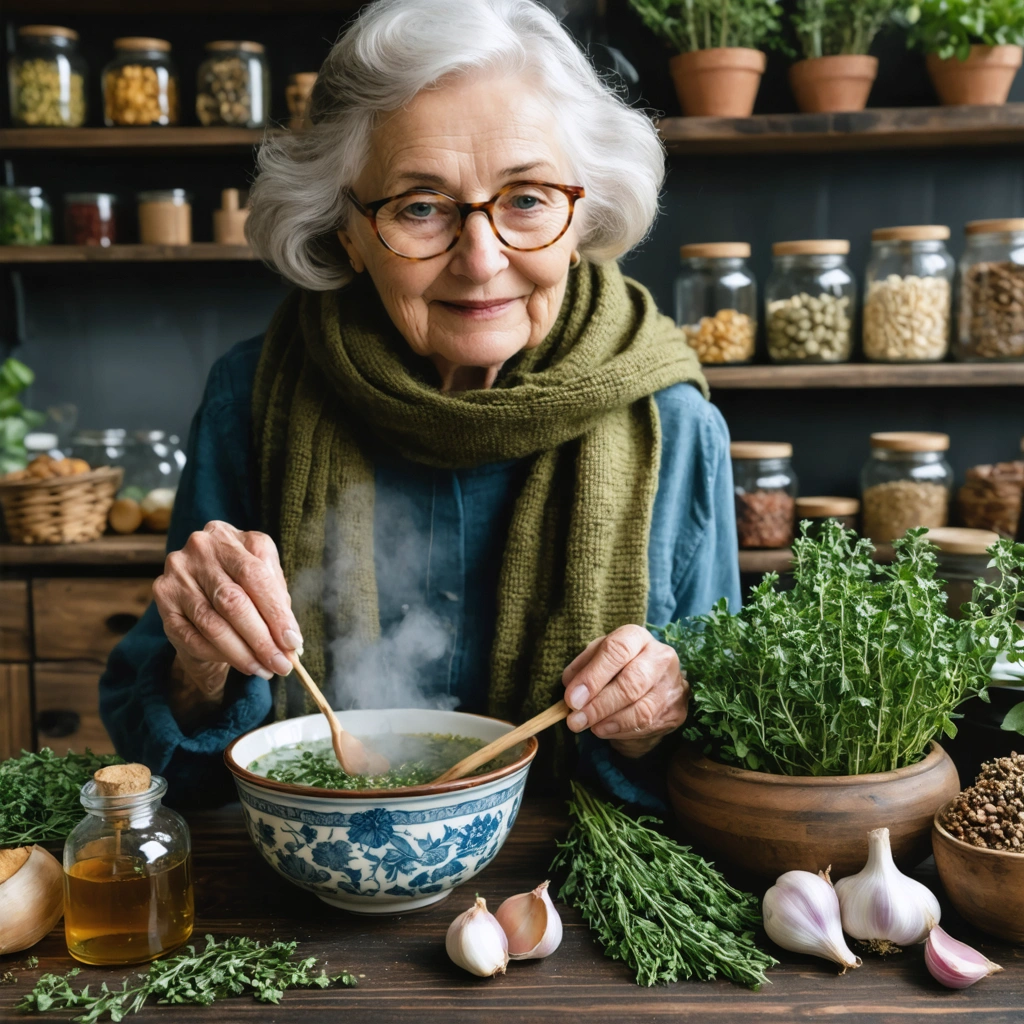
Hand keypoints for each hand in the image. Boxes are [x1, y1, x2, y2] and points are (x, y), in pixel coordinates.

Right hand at [153, 521, 301, 715]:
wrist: (204, 585)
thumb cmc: (243, 581)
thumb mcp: (264, 580)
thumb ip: (277, 602)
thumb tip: (291, 642)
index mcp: (232, 536)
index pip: (257, 576)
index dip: (276, 613)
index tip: (292, 643)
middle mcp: (201, 549)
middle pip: (233, 601)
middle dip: (261, 639)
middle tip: (280, 665)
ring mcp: (177, 573)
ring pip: (211, 623)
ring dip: (241, 653)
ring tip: (263, 669)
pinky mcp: (163, 597)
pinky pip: (190, 635)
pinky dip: (217, 654)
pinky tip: (238, 663)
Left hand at [561, 624, 688, 757]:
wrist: (650, 684)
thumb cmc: (616, 667)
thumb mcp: (596, 659)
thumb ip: (582, 669)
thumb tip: (572, 689)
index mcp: (637, 637)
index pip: (617, 650)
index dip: (593, 676)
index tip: (572, 698)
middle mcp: (661, 657)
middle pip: (632, 682)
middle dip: (599, 704)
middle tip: (576, 719)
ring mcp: (673, 685)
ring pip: (642, 709)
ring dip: (609, 722)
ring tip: (589, 727)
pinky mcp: (677, 711)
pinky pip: (649, 726)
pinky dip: (622, 731)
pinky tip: (605, 730)